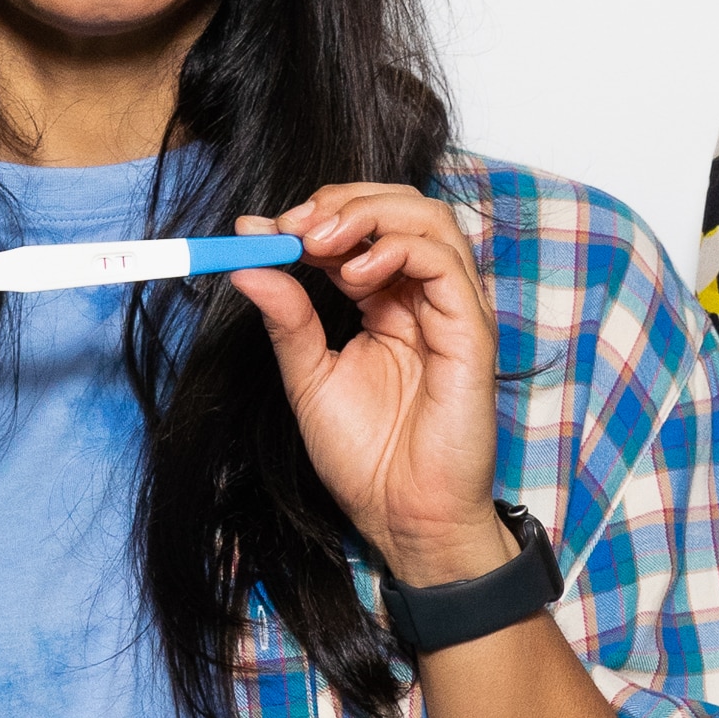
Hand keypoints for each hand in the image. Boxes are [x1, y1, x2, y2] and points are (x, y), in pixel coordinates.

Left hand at [237, 183, 507, 584]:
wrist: (402, 516)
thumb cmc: (367, 458)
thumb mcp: (309, 376)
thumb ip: (287, 318)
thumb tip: (247, 261)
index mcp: (388, 304)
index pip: (360, 228)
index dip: (311, 216)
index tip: (260, 231)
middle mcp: (424, 298)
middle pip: (399, 207)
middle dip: (341, 202)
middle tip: (292, 226)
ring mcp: (452, 311)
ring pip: (428, 219)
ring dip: (368, 214)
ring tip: (319, 241)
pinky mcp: (471, 331)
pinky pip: (444, 262)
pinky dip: (397, 248)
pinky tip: (355, 271)